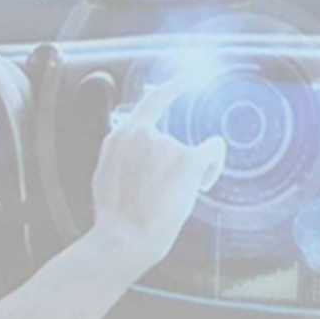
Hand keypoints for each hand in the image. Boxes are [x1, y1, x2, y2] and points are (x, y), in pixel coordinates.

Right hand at [88, 78, 226, 275]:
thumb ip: (121, 148)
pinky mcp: (189, 159)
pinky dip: (213, 166)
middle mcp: (145, 133)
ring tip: (171, 201)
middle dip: (176, 165)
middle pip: (174, 141)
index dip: (177, 86)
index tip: (193, 80)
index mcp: (122, 135)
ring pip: (193, 152)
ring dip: (189, 173)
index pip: (155, 99)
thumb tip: (130, 134)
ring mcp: (167, 144)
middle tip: (166, 194)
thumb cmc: (116, 215)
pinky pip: (214, 150)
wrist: (126, 238)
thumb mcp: (105, 171)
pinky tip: (204, 185)